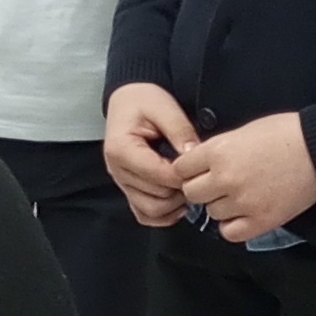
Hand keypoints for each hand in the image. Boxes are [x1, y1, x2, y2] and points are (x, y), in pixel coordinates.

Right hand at [104, 83, 201, 226]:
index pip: (158, 175)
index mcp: (121, 149)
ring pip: (151, 210)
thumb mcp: (164, 107)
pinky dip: (163, 214)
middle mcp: (117, 170)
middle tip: (197, 175)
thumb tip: (194, 155)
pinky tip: (177, 201)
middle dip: (181, 190)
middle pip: (156, 197)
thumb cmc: (144, 101)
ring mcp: (121, 183)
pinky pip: (144, 214)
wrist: (128, 101)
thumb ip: (179, 130)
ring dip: (174, 204)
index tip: (199, 166)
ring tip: (188, 186)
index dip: (184, 176)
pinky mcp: (128, 190)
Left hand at [174, 111, 315, 243]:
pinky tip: (244, 212)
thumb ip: (215, 150)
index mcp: (218, 152)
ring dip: (221, 205)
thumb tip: (195, 164)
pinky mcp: (261, 220)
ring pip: (212, 212)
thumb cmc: (283, 133)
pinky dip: (233, 225)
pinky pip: (230, 232)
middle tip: (219, 183)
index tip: (200, 169)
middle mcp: (225, 178)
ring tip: (240, 194)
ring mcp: (243, 202)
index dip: (189, 169)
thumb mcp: (241, 132)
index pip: (180, 169)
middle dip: (202, 188)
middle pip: (192, 193)